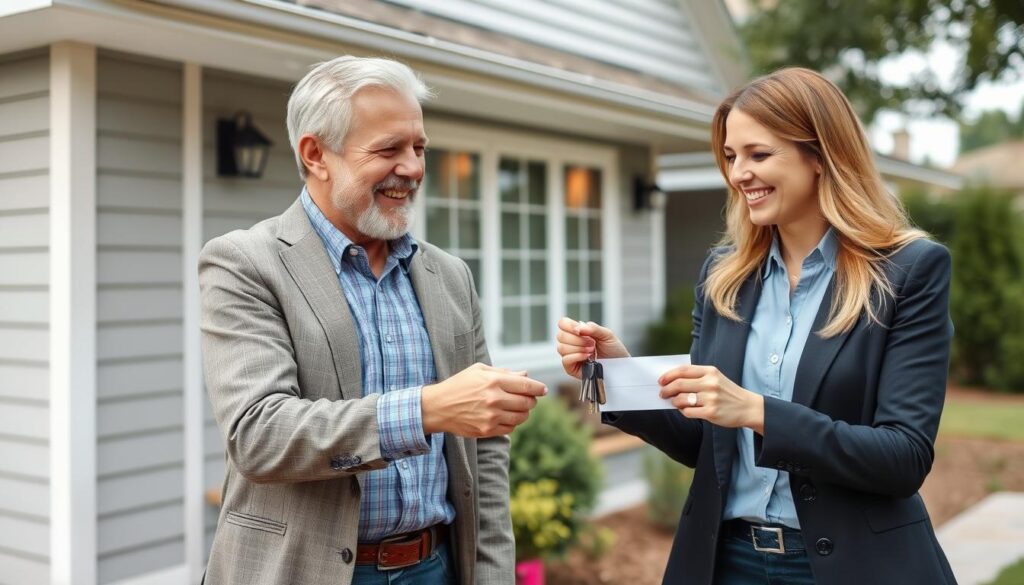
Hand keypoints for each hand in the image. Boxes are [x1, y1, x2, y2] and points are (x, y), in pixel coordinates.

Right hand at [421, 363, 546, 436]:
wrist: (437, 407)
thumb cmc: (459, 385)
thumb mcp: (479, 371)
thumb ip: (504, 372)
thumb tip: (526, 375)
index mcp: (493, 381)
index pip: (527, 386)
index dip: (539, 388)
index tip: (543, 389)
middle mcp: (494, 399)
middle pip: (527, 403)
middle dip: (532, 400)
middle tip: (528, 399)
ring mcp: (491, 416)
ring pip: (521, 417)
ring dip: (524, 413)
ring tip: (516, 408)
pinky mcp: (487, 430)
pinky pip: (510, 429)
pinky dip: (512, 423)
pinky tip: (505, 417)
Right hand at [555, 317, 629, 378]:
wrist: (621, 366)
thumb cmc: (614, 350)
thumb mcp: (607, 335)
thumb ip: (593, 328)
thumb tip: (579, 328)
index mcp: (578, 332)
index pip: (562, 323)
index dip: (568, 326)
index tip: (580, 331)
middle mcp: (571, 343)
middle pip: (560, 335)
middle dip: (577, 339)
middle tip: (592, 343)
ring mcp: (570, 355)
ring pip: (561, 348)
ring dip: (578, 348)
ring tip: (591, 351)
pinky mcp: (571, 368)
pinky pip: (565, 360)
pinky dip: (576, 356)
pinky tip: (586, 357)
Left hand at [658, 365, 764, 432]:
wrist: (748, 407)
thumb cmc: (727, 392)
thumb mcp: (715, 378)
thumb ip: (696, 377)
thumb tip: (671, 381)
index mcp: (710, 372)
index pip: (683, 370)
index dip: (668, 375)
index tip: (661, 380)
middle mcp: (710, 383)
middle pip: (679, 384)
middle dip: (666, 389)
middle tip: (662, 393)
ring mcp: (711, 398)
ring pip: (681, 399)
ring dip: (674, 402)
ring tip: (676, 402)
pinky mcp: (711, 413)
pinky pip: (688, 412)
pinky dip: (683, 411)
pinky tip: (686, 410)